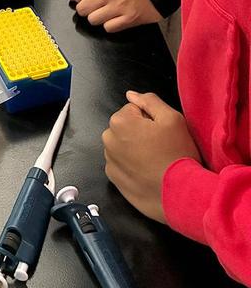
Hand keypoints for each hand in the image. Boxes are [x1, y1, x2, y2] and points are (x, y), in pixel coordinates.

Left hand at [71, 0, 163, 32]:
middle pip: (82, 9)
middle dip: (86, 10)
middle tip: (95, 7)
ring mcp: (119, 6)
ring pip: (93, 20)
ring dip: (98, 18)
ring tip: (106, 13)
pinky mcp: (129, 19)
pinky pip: (108, 28)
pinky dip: (110, 25)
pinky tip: (116, 18)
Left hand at [103, 90, 200, 223]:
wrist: (178, 192)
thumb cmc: (177, 153)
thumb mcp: (172, 118)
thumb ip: (150, 101)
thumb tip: (131, 95)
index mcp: (119, 121)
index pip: (134, 110)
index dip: (150, 119)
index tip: (162, 132)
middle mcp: (108, 139)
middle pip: (125, 127)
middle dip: (139, 132)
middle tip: (161, 146)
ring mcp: (109, 160)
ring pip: (123, 146)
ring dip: (134, 149)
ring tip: (156, 160)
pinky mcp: (113, 178)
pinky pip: (121, 164)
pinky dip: (131, 165)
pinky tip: (148, 172)